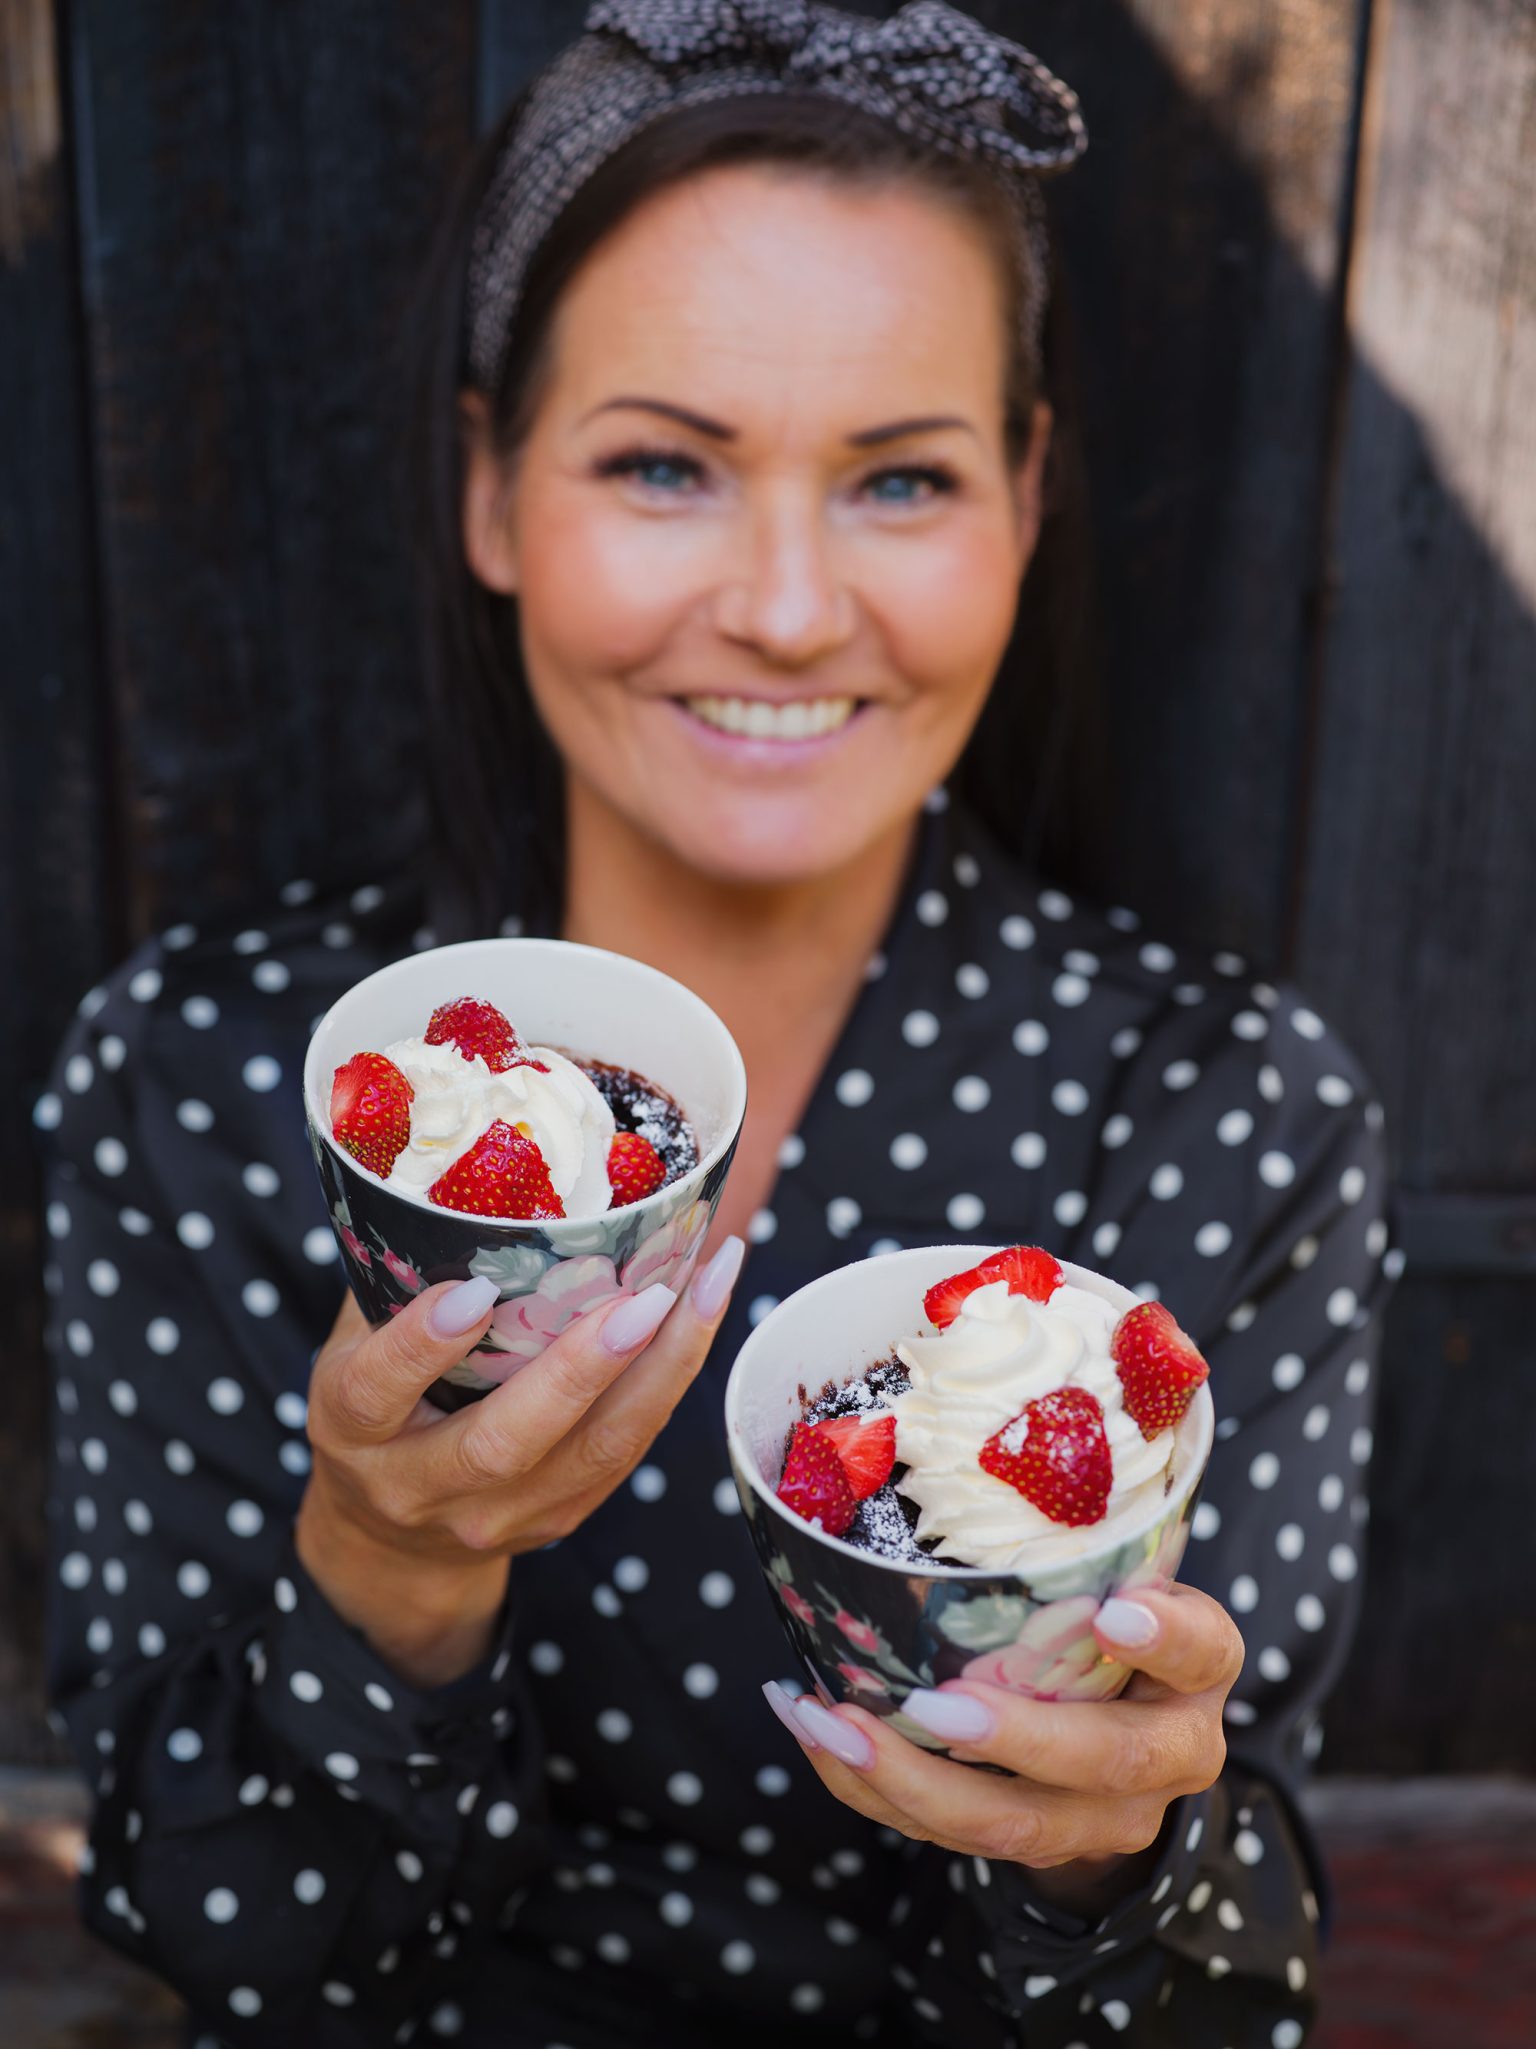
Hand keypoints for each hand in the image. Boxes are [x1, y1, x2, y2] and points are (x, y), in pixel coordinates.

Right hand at [296, 1238, 744, 1684]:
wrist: (389, 1540)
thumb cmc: (380, 1406)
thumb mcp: (356, 1345)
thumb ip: (399, 1280)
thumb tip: (461, 1178)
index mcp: (353, 1429)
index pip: (377, 1390)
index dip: (422, 1344)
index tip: (475, 1291)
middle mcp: (417, 1486)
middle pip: (503, 1442)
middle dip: (579, 1369)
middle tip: (643, 1297)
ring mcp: (493, 1516)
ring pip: (591, 1453)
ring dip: (660, 1369)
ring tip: (705, 1288)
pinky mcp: (557, 1520)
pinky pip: (624, 1453)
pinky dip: (669, 1382)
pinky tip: (701, 1317)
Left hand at [765, 1587, 1242, 1913]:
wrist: (1129, 1737)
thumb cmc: (1113, 1616)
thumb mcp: (1129, 1571)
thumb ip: (1087, 1542)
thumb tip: (984, 1463)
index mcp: (1197, 1669)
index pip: (1201, 1649)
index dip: (1164, 1639)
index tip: (1114, 1614)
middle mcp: (1168, 1756)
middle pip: (1103, 1762)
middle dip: (1011, 1740)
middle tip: (931, 1706)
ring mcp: (1103, 1817)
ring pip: (1011, 1825)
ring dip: (908, 1779)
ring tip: (832, 1723)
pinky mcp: (1034, 1844)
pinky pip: (947, 1834)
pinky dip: (870, 1787)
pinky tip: (815, 1733)